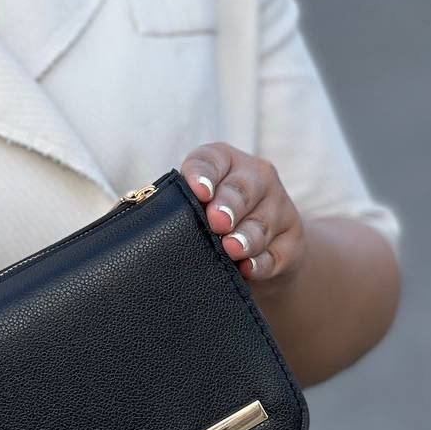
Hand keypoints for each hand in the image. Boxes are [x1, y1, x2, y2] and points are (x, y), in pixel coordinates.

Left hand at [180, 142, 306, 293]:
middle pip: (244, 188)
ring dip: (246, 237)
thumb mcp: (194, 211)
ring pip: (262, 222)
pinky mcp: (292, 241)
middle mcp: (256, 178)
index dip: (203, 174)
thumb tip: (138, 213)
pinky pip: (278, 253)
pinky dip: (262, 263)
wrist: (258, 258)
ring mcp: (279, 208)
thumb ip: (174, 208)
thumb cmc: (210, 228)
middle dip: (230, 204)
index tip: (197, 192)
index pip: (212, 160)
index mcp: (225, 163)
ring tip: (232, 249)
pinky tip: (249, 269)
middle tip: (216, 222)